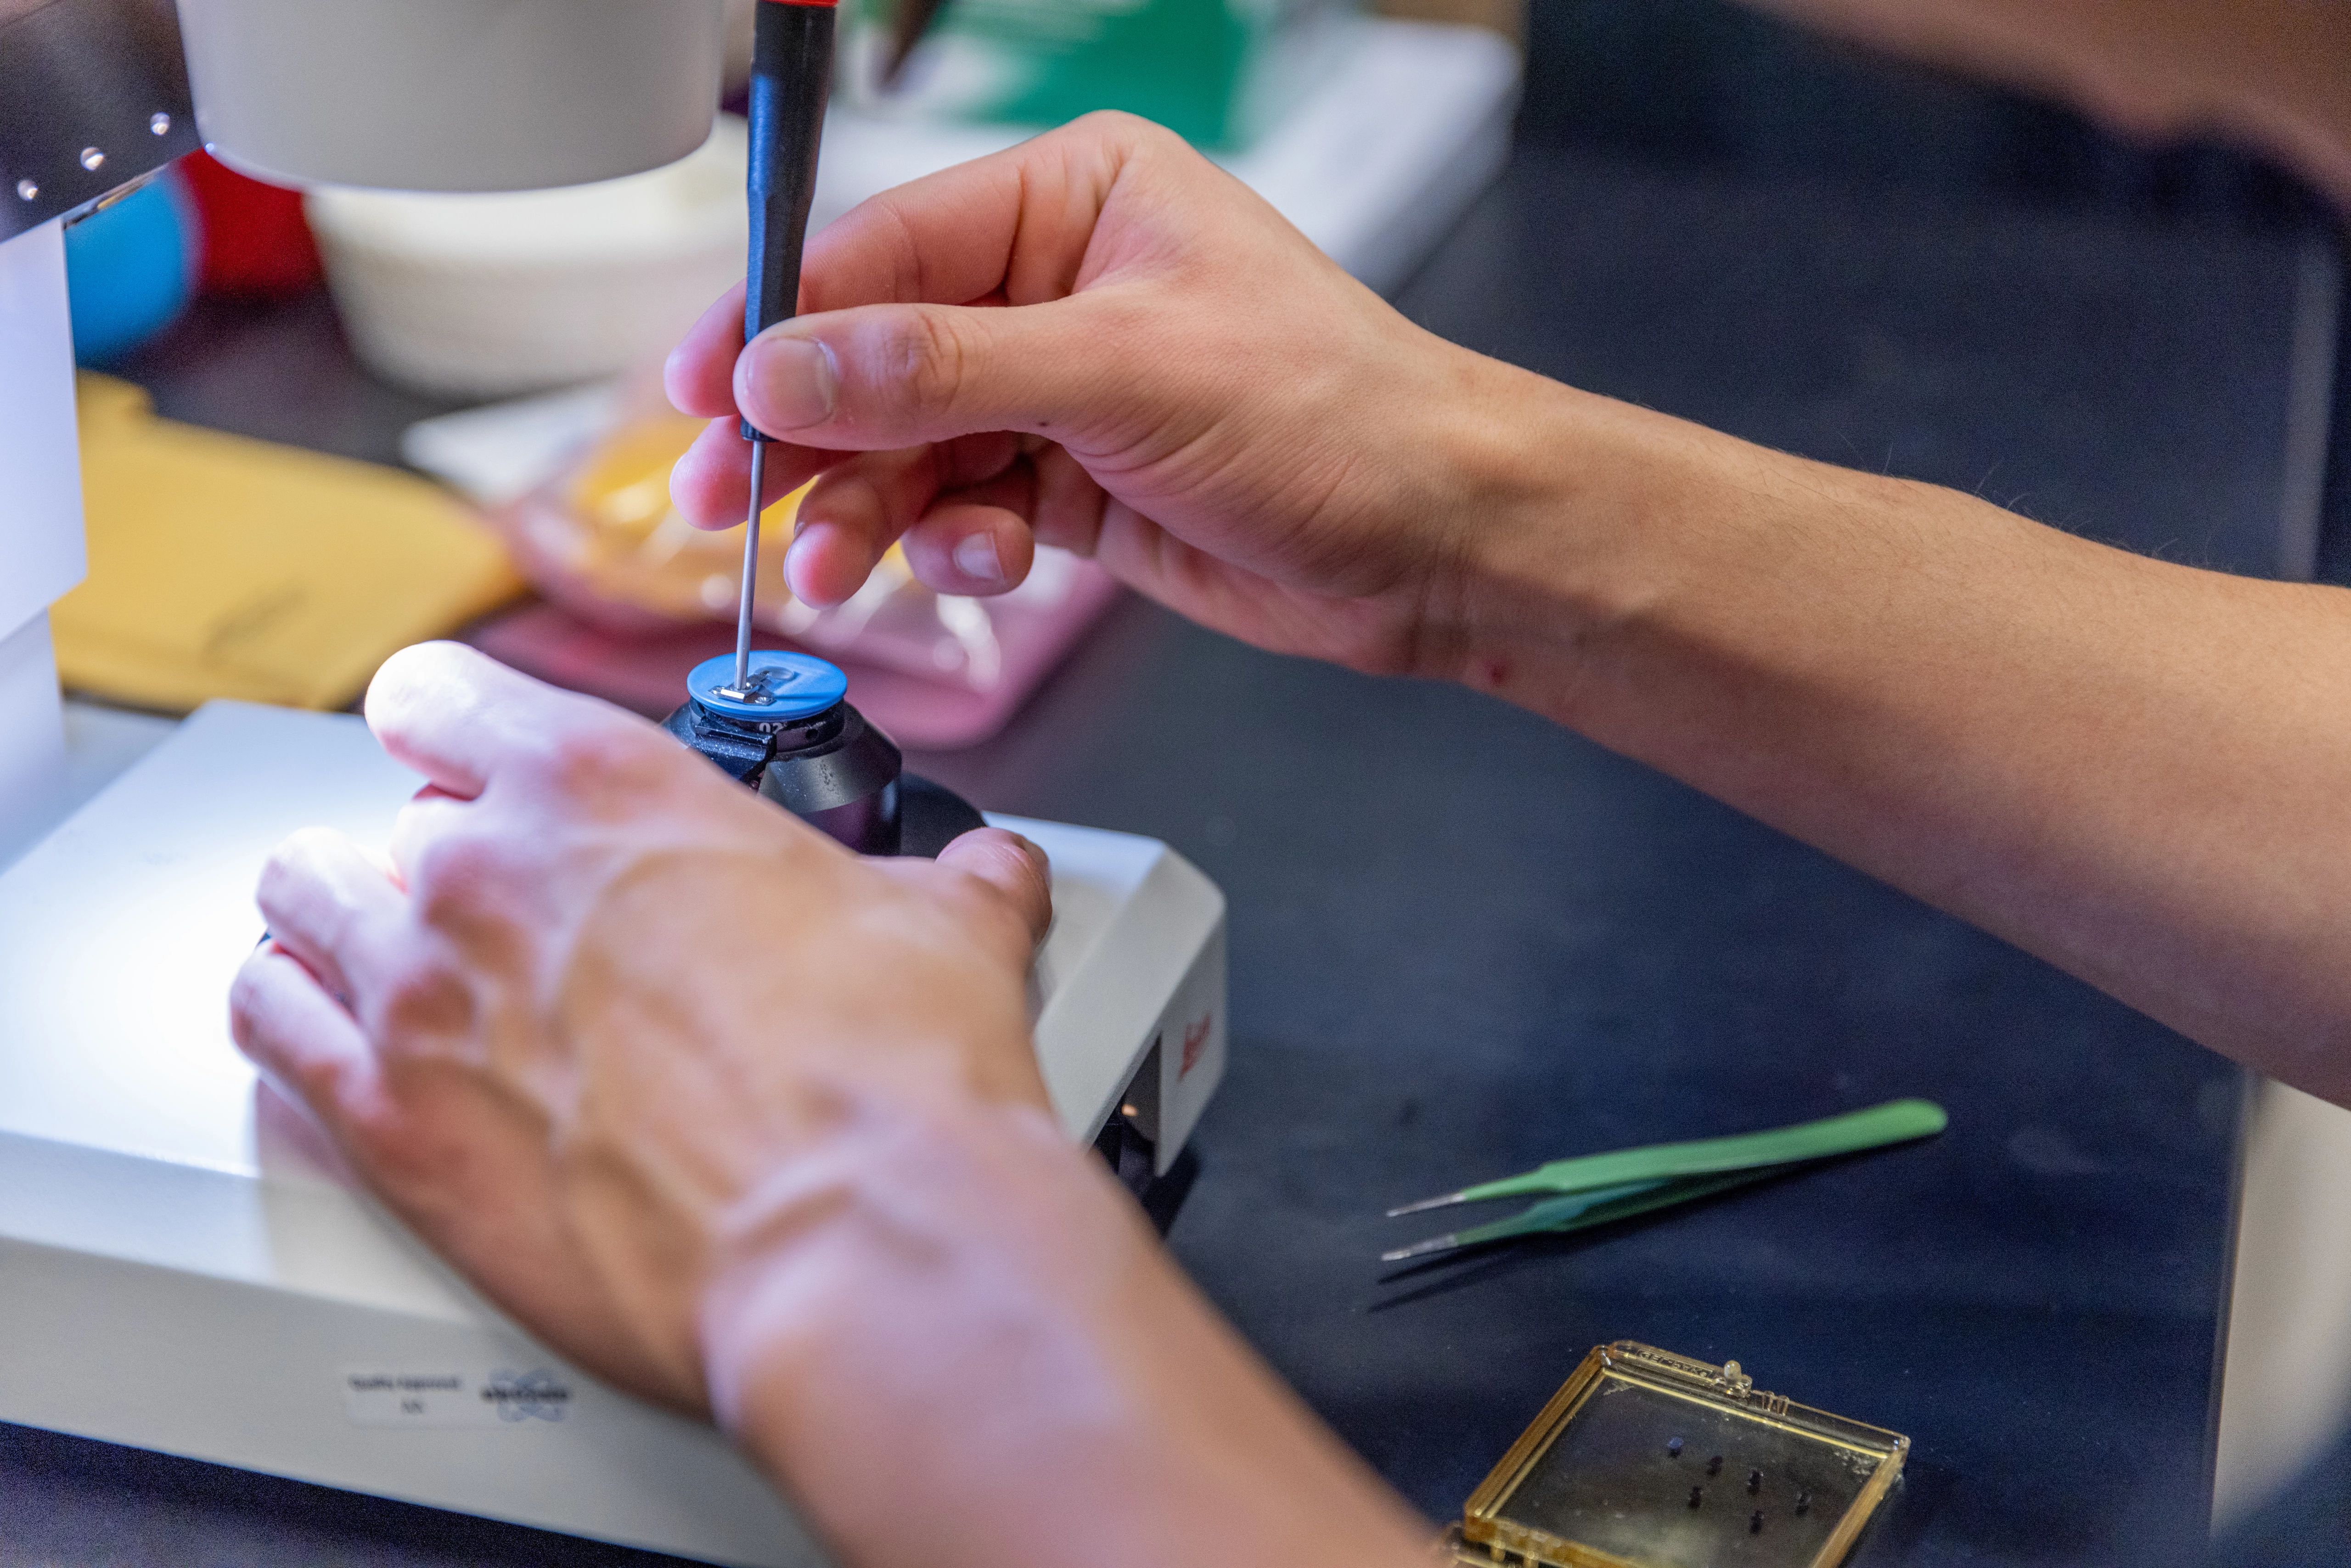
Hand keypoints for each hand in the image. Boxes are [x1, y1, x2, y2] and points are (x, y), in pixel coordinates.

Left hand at [227, 641, 1052, 1410]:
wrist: (859, 1246)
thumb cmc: (891, 1083)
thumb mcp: (948, 928)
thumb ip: (949, 879)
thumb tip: (989, 874)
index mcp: (605, 786)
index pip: (442, 695)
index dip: (454, 725)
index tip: (469, 758)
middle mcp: (485, 872)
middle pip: (385, 816)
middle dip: (436, 856)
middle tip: (498, 913)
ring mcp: (417, 998)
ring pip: (295, 902)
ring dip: (337, 920)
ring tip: (383, 959)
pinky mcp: (386, 1129)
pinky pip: (267, 1028)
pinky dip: (289, 1016)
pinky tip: (329, 1034)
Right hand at [666, 112, 1570, 676]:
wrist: (1436, 542)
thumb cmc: (1335, 419)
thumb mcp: (1123, 375)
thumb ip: (943, 371)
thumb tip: (788, 365)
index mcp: (1076, 200)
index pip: (883, 250)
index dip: (777, 323)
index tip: (700, 394)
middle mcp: (1059, 285)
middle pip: (876, 353)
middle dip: (806, 435)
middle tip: (727, 503)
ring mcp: (1064, 388)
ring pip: (909, 443)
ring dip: (865, 508)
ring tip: (833, 568)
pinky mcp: (1074, 481)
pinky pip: (963, 506)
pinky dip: (946, 542)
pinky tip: (970, 565)